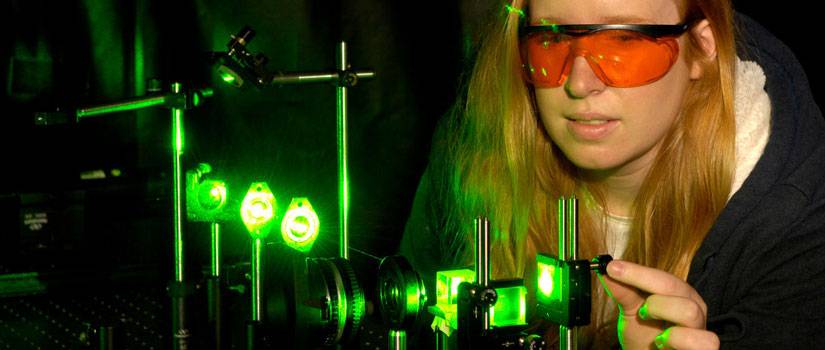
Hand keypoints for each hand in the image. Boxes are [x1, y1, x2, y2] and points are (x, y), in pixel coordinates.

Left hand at [599, 260, 719, 349]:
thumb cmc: (644, 338)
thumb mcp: (631, 313)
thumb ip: (622, 292)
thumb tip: (604, 271)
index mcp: (679, 295)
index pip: (663, 277)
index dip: (638, 272)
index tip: (613, 268)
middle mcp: (694, 308)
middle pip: (678, 289)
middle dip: (652, 297)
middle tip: (641, 312)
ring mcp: (701, 328)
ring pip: (690, 311)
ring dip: (665, 316)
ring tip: (654, 332)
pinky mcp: (705, 348)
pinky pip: (704, 341)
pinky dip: (681, 339)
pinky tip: (664, 342)